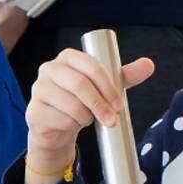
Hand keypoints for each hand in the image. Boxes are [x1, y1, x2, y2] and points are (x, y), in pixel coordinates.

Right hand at [26, 48, 153, 164]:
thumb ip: (125, 75)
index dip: (108, 87)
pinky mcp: (33, 110)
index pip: (91, 66)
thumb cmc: (82, 100)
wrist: (57, 126)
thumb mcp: (104, 87)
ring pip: (71, 105)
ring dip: (86, 117)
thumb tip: (149, 64)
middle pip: (80, 85)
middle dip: (100, 105)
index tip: (119, 104)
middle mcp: (49, 68)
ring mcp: (38, 89)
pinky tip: (72, 124)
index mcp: (68, 57)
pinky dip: (72, 126)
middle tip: (111, 120)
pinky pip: (61, 120)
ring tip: (88, 118)